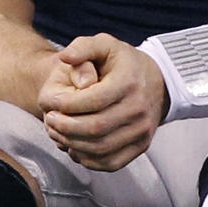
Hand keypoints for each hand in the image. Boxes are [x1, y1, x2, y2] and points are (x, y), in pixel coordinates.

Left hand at [38, 32, 167, 171]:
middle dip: (65, 127)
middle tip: (49, 119)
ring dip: (72, 143)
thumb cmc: (123, 63)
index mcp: (128, 82)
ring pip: (100, 148)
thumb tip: (65, 57)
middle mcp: (139, 108)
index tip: (49, 102)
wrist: (158, 82)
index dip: (65, 104)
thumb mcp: (104, 44)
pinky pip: (110, 162)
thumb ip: (82, 47)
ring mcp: (142, 131)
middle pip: (95, 127)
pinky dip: (87, 158)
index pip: (92, 100)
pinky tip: (74, 145)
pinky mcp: (140, 147)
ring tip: (57, 132)